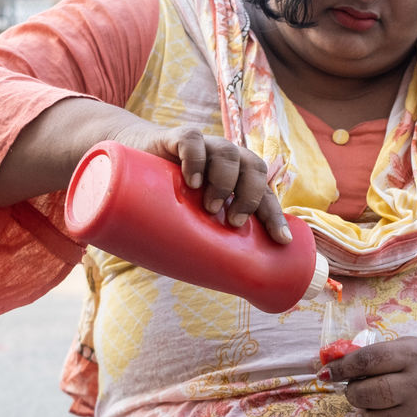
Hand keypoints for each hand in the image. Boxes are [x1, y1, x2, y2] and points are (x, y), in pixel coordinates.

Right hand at [114, 121, 292, 243]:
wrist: (134, 158)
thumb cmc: (170, 196)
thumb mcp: (192, 214)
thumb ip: (206, 233)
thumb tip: (216, 279)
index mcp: (238, 177)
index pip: (265, 193)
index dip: (275, 215)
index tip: (282, 241)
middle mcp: (227, 158)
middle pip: (254, 167)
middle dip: (249, 196)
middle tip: (234, 222)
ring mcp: (205, 145)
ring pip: (228, 152)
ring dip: (224, 181)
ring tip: (210, 207)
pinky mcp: (176, 137)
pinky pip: (192, 140)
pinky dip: (195, 159)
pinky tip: (191, 181)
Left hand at [319, 324, 416, 416]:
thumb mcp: (408, 347)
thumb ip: (374, 355)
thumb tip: (333, 368)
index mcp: (414, 356)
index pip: (368, 361)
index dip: (342, 368)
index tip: (327, 373)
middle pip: (369, 394)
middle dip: (353, 394)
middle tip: (355, 391)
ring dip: (365, 413)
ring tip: (373, 404)